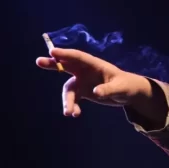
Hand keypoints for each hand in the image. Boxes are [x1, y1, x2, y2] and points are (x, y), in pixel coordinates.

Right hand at [36, 47, 152, 117]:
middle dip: (53, 64)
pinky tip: (75, 114)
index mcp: (95, 65)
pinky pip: (74, 99)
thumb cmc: (127, 86)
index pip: (78, 57)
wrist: (129, 94)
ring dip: (67, 101)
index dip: (65, 54)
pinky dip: (73, 106)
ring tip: (69, 113)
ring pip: (69, 89)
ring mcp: (83, 81)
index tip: (53, 52)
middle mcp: (86, 71)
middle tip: (39, 61)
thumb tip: (96, 92)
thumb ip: (108, 90)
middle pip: (66, 66)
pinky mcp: (84, 92)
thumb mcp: (121, 88)